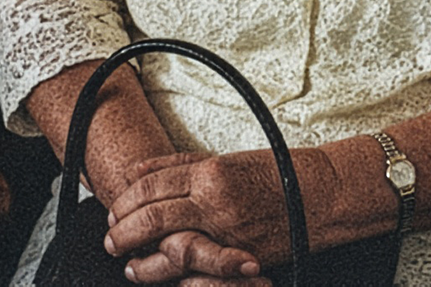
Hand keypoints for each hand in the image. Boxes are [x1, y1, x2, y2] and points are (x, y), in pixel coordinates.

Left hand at [105, 148, 342, 284]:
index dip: (125, 200)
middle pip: (154, 215)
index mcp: (208, 172)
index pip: (151, 185)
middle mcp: (214, 200)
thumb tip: (136, 169)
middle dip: (124, 229)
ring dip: (144, 256)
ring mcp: (228, 230)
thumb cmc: (272, 173)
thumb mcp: (223, 159)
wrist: (320, 195)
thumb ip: (177, 164)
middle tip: (110, 237)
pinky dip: (176, 270)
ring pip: (172, 245)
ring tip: (128, 260)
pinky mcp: (242, 255)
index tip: (113, 210)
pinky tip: (160, 271)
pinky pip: (200, 266)